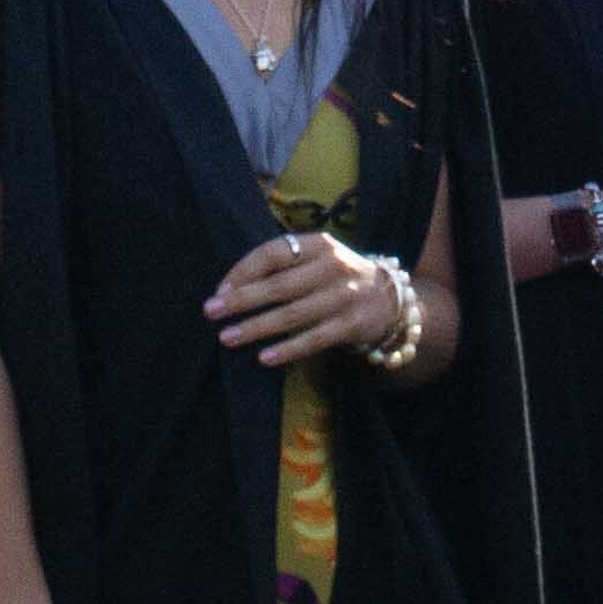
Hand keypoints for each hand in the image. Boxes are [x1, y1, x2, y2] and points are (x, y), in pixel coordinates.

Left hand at [209, 230, 418, 369]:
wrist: (391, 299)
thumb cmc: (338, 279)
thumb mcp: (318, 260)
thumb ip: (283, 266)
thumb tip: (230, 288)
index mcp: (320, 245)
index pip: (274, 253)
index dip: (243, 272)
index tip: (219, 291)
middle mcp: (333, 267)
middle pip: (279, 285)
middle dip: (242, 300)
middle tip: (211, 312)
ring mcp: (345, 296)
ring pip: (293, 314)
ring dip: (257, 327)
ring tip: (227, 337)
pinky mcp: (353, 325)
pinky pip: (314, 339)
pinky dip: (288, 349)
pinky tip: (264, 358)